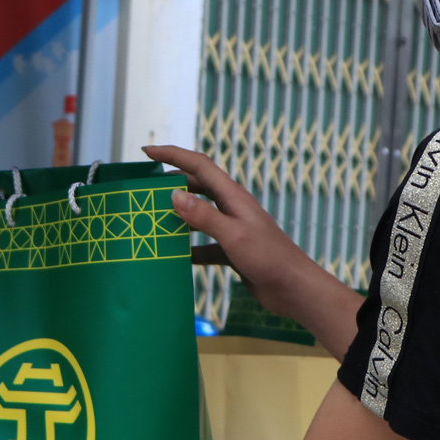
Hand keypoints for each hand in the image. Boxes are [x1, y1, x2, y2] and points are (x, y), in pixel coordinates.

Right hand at [145, 144, 313, 312]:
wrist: (293, 288)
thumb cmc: (269, 258)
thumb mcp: (233, 235)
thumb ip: (204, 215)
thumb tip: (174, 195)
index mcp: (233, 197)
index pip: (199, 166)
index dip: (173, 155)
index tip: (148, 152)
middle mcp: (232, 208)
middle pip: (197, 186)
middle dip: (172, 183)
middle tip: (146, 189)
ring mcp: (233, 229)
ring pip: (200, 215)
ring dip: (179, 216)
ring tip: (155, 220)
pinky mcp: (233, 251)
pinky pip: (206, 245)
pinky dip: (190, 248)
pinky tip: (177, 257)